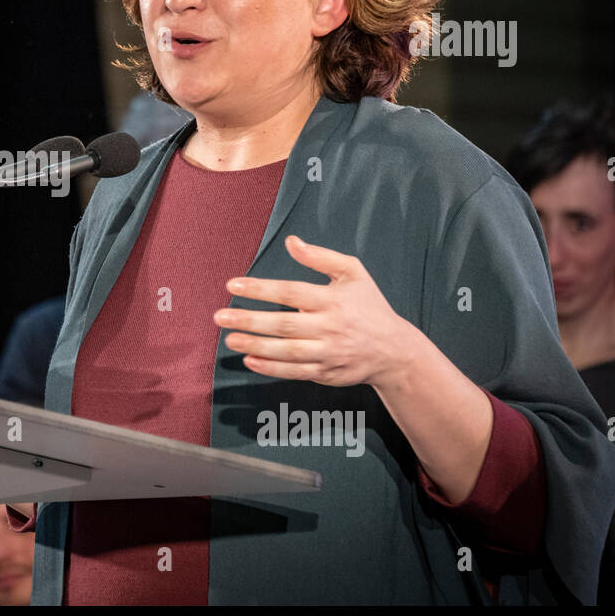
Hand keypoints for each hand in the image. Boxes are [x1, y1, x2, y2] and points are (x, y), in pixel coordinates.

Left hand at [212, 235, 418, 389]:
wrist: (394, 351)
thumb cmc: (369, 307)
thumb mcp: (353, 274)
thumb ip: (321, 257)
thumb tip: (291, 242)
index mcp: (333, 300)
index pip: (291, 292)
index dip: (260, 289)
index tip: (232, 285)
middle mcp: (330, 327)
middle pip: (284, 324)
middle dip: (249, 320)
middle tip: (220, 317)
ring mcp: (328, 353)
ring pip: (286, 351)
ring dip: (255, 346)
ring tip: (230, 339)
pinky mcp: (326, 373)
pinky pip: (294, 372)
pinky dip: (271, 368)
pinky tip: (250, 361)